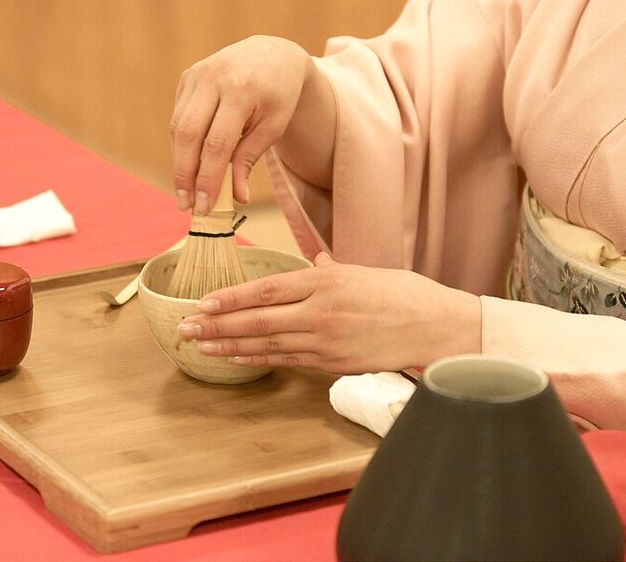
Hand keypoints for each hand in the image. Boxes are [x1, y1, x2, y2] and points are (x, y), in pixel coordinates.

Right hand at [170, 35, 320, 213]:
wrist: (274, 53)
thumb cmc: (279, 94)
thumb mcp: (274, 127)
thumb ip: (250, 159)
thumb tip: (238, 198)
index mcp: (241, 90)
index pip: (217, 143)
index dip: (208, 177)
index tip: (204, 206)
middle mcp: (213, 78)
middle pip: (189, 135)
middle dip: (184, 174)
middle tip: (186, 204)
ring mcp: (196, 75)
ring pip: (178, 127)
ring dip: (179, 162)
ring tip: (185, 191)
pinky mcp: (187, 77)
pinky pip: (178, 117)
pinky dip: (181, 144)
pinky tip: (188, 164)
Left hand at [177, 252, 480, 373]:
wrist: (439, 328)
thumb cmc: (405, 294)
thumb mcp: (364, 270)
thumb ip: (332, 270)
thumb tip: (315, 262)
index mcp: (327, 281)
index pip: (267, 290)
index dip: (231, 298)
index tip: (203, 303)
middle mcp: (321, 311)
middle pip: (258, 320)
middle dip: (217, 324)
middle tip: (186, 328)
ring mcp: (326, 341)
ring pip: (267, 344)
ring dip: (230, 346)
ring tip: (201, 346)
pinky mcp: (334, 364)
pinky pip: (287, 361)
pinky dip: (259, 360)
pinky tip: (237, 359)